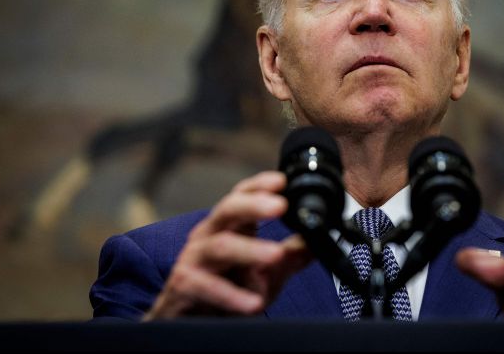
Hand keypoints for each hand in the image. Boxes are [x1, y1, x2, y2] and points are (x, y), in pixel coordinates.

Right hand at [144, 171, 311, 318]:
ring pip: (219, 246)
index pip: (241, 196)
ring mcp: (193, 259)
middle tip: (280, 206)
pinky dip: (231, 296)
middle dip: (253, 205)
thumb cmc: (227, 289)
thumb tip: (320, 239)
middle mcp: (208, 235)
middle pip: (227, 210)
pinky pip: (207, 287)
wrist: (191, 323)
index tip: (282, 180)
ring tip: (276, 255)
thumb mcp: (266, 272)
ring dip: (249, 250)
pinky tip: (253, 304)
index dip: (259, 185)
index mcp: (228, 226)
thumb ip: (292, 255)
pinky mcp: (184, 286)